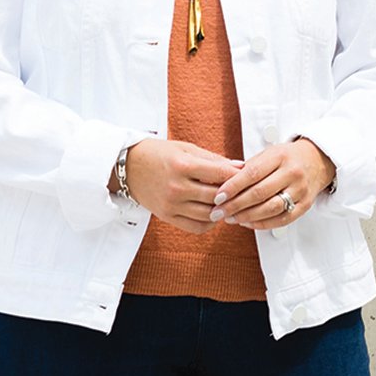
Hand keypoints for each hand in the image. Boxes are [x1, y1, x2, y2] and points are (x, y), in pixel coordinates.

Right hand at [123, 137, 244, 230]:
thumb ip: (213, 159)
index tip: (247, 176)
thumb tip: (239, 167)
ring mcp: (171, 204)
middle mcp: (176, 187)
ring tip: (227, 202)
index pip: (220, 174)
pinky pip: (196, 227)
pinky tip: (213, 213)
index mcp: (182, 165)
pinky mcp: (166, 216)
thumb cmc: (158, 154)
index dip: (238, 176)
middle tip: (241, 191)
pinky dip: (209, 223)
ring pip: (209, 214)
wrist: (127, 167)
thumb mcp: (185, 148)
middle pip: (217, 197)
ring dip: (222, 210)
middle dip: (233, 194)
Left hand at [214, 136, 334, 230]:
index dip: (233, 186)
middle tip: (218, 212)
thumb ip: (248, 168)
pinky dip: (262, 224)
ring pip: (270, 209)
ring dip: (246, 216)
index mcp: (280, 156)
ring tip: (230, 218)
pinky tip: (247, 223)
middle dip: (235, 205)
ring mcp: (300, 190)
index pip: (252, 173)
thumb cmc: (287, 157)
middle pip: (259, 193)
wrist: (318, 160)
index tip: (217, 196)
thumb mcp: (268, 153)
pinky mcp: (305, 205)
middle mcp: (292, 173)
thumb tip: (223, 185)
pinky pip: (282, 219)